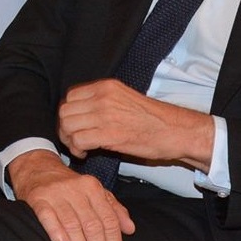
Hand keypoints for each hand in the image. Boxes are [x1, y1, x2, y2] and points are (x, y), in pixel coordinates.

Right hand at [8, 149, 134, 240]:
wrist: (37, 167)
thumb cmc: (69, 185)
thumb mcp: (94, 191)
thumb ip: (113, 209)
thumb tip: (130, 229)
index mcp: (93, 188)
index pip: (108, 219)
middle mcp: (76, 189)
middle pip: (92, 224)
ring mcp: (56, 194)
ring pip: (72, 224)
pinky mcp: (37, 199)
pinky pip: (48, 217)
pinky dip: (57, 233)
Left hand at [57, 79, 212, 167]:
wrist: (175, 130)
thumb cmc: (153, 119)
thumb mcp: (125, 99)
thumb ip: (102, 102)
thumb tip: (81, 114)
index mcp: (106, 86)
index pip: (70, 96)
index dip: (69, 113)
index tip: (75, 125)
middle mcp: (103, 97)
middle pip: (65, 111)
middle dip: (65, 128)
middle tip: (74, 140)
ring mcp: (105, 114)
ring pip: (68, 126)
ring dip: (70, 140)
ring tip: (81, 148)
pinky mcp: (109, 134)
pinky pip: (78, 140)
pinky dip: (77, 149)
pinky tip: (86, 153)